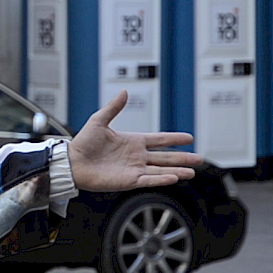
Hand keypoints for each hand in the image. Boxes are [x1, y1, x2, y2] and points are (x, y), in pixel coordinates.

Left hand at [67, 90, 200, 191]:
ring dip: (177, 170)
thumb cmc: (83, 143)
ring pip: (161, 170)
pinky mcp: (129, 181)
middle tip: (199, 159)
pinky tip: (175, 177)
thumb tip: (124, 91)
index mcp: (132, 141)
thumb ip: (113, 108)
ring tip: (192, 172)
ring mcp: (134, 169)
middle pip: (165, 157)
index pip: (159, 140)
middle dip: (183, 158)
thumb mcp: (99, 121)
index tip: (189, 138)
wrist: (73, 162)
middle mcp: (136, 156)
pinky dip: (162, 179)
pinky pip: (149, 180)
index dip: (174, 139)